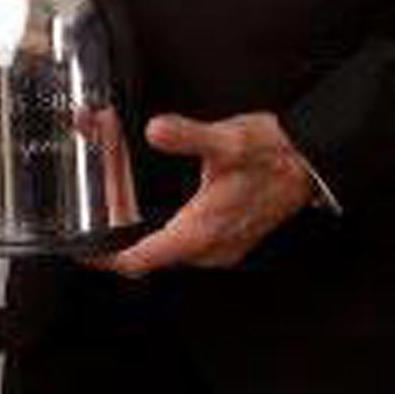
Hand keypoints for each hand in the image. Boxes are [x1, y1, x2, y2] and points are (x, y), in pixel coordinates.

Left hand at [95, 111, 316, 277]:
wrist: (314, 164)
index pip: (140, 261)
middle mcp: (209, 249)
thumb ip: (190, 137)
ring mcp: (219, 246)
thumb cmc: (276, 156)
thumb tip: (156, 132)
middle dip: (116, 225)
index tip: (80, 250)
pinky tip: (150, 196)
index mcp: (202, 233)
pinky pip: (181, 239)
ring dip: (137, 221)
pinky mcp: (226, 237)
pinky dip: (159, 220)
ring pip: (164, 245)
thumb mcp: (229, 140)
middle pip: (146, 252)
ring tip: (116, 189)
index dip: (105, 259)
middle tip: (94, 197)